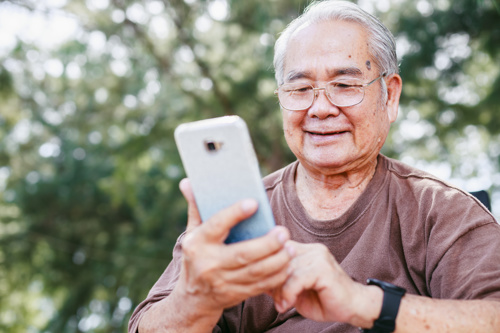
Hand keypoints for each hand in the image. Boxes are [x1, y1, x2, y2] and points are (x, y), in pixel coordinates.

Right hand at [175, 178, 294, 316]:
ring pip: (255, 272)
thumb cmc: (196, 255)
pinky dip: (277, 276)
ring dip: (277, 260)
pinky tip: (288, 264)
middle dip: (267, 244)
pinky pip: (260, 286)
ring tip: (291, 247)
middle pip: (242, 254)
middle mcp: (209, 263)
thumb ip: (196, 208)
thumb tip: (187, 181)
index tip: (254, 202)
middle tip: (283, 231)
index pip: (217, 225)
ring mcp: (223, 282)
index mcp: (197, 243)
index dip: (235, 214)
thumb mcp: (192, 233)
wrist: (192, 298)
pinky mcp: (236, 294)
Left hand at [272, 241, 381, 326]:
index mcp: (305, 250)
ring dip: (279, 290)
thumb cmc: (324, 299)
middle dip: (271, 281)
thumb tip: (256, 278)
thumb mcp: (296, 289)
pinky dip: (288, 293)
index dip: (267, 267)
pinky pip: (296, 279)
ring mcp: (319, 257)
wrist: (353, 308)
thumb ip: (280, 280)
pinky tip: (288, 304)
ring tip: (281, 305)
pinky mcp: (323, 269)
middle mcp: (312, 249)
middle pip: (279, 258)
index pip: (277, 249)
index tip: (262, 285)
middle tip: (273, 299)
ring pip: (286, 269)